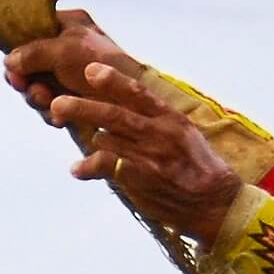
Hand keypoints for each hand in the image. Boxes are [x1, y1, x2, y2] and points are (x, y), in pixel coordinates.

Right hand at [0, 8, 136, 118]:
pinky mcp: (73, 100)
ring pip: (35, 86)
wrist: (133, 106)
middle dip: (24, 76)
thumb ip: (32, 52)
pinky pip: (48, 105)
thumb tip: (9, 61)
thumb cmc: (102, 67)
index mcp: (70, 24)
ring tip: (45, 100)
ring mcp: (69, 75)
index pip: (32, 23)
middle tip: (22, 84)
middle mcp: (68, 47)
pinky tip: (58, 118)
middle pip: (27, 60)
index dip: (13, 35)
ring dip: (36, 97)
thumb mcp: (64, 50)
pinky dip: (50, 112)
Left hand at [3, 11, 242, 239]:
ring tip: (85, 142)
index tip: (90, 70)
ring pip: (105, 139)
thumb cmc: (198, 166)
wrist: (215, 203)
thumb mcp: (184, 133)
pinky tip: (77, 169)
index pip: (138, 92)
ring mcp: (148, 157)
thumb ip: (155, 117)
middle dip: (82, 107)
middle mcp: (159, 133)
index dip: (112, 80)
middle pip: (113, 115)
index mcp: (170, 118)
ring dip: (91, 140)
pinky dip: (86, 167)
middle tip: (57, 104)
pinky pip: (104, 167)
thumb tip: (126, 103)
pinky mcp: (140, 179)